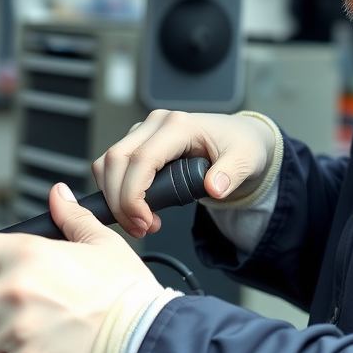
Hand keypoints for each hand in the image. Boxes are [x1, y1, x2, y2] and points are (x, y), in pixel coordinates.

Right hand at [93, 110, 277, 237]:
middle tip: (141, 229)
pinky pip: (113, 168)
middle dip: (119, 201)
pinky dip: (117, 192)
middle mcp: (155, 124)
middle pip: (115, 160)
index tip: (144, 222)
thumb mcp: (245, 160)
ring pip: (107, 164)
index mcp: (178, 126)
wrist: (239, 138)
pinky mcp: (138, 144)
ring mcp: (143, 132)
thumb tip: (214, 188)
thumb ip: (231, 174)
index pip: (141, 159)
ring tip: (142, 223)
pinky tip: (139, 211)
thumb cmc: (240, 145)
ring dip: (115, 198)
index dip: (134, 194)